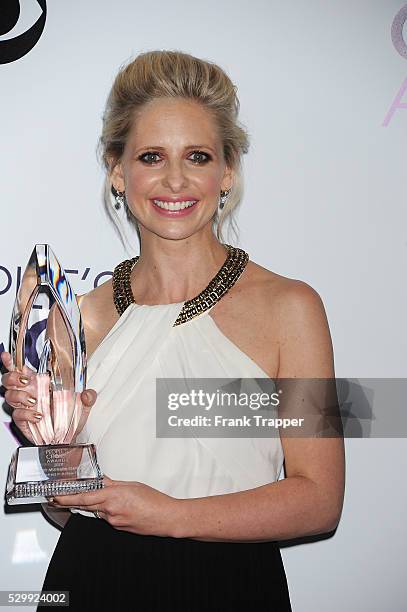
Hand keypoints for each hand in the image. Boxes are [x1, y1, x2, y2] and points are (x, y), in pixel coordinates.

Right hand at [1, 351, 96, 442]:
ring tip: (34, 400)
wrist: (66, 438)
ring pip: (10, 395)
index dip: (11, 362)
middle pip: (9, 380)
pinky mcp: (22, 420)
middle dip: (13, 378)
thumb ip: (88, 397)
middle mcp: (29, 392)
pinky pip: (18, 414)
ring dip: (20, 396)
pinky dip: (27, 414)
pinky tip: (37, 415)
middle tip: (25, 382)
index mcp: (39, 383)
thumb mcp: (83, 405)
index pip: (21, 369)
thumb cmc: (70, 418)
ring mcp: (24, 406)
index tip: (7, 356)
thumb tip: (87, 394)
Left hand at [51, 476, 180, 537]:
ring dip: (98, 505)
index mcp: (113, 496)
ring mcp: (114, 522)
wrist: (166, 518)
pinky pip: (108, 518)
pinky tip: (121, 507)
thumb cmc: (154, 501)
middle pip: (86, 506)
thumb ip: (113, 484)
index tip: (57, 495)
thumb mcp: (133, 485)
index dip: (67, 497)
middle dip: (72, 501)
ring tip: (111, 498)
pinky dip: (109, 511)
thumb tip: (101, 481)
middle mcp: (111, 511)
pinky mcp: (118, 528)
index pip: (84, 497)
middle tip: (59, 498)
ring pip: (98, 511)